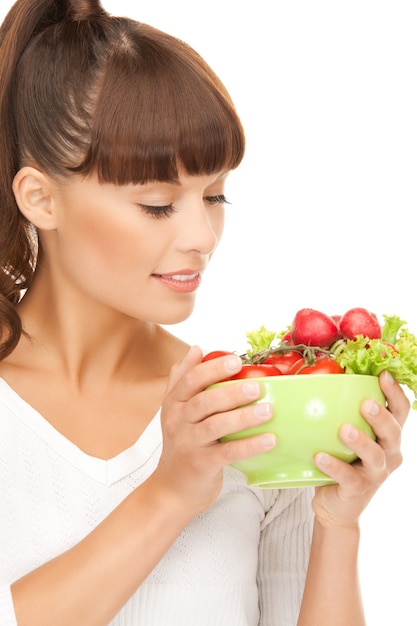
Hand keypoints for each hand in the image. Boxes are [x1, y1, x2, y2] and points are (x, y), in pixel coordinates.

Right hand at [154, 346, 275, 513]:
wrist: (171, 488)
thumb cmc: (181, 444)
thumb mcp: (175, 410)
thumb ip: (183, 378)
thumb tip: (195, 348)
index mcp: (174, 403)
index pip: (190, 380)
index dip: (213, 368)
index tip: (236, 360)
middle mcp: (178, 421)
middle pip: (204, 401)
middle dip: (231, 392)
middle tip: (257, 386)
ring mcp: (188, 444)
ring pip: (216, 425)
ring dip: (244, 417)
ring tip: (268, 410)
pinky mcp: (202, 465)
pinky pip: (227, 453)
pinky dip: (249, 446)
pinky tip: (269, 439)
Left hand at [311, 370, 409, 526]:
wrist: (336, 506)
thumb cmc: (342, 461)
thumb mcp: (348, 436)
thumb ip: (345, 413)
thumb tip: (327, 377)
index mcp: (388, 437)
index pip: (400, 411)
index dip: (395, 393)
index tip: (384, 375)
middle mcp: (388, 454)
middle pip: (392, 432)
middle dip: (381, 416)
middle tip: (366, 403)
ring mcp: (375, 474)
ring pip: (375, 456)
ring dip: (360, 441)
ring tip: (343, 429)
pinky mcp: (358, 489)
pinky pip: (348, 477)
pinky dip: (334, 467)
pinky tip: (320, 457)